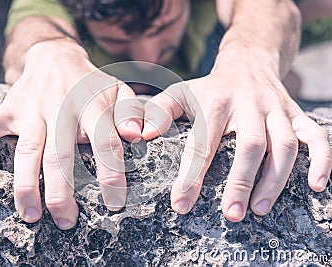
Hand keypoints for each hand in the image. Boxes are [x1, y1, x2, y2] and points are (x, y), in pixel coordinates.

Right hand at [0, 41, 142, 228]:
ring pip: (26, 151)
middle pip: (59, 155)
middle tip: (66, 221)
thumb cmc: (92, 83)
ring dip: (26, 186)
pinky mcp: (7, 109)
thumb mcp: (119, 91)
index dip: (111, 175)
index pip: (104, 143)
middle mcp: (59, 108)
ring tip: (31, 217)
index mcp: (91, 105)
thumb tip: (135, 136)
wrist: (57, 56)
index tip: (114, 203)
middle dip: (62, 193)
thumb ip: (131, 112)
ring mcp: (30, 109)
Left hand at [142, 68, 331, 221]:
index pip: (202, 143)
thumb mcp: (179, 93)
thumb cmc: (208, 88)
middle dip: (240, 181)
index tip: (182, 204)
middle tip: (231, 214)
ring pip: (284, 145)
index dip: (191, 176)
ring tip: (259, 208)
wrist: (247, 63)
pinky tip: (317, 185)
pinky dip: (322, 160)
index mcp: (216, 102)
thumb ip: (158, 112)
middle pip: (249, 145)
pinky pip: (317, 137)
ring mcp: (276, 110)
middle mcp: (249, 105)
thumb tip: (141, 135)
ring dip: (275, 179)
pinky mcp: (297, 115)